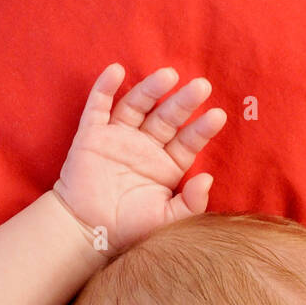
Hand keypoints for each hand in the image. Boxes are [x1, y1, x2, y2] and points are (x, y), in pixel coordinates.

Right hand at [54, 64, 226, 252]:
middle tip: (201, 86)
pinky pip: (98, 107)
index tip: (218, 115)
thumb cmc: (130, 229)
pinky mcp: (92, 135)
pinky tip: (116, 71)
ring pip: (137, 106)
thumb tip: (208, 178)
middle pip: (167, 117)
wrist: (87, 233)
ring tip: (168, 75)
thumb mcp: (167, 220)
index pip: (188, 141)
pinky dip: (105, 88)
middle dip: (183, 102)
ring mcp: (118, 138)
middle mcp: (145, 146)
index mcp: (167, 165)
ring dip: (151, 89)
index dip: (202, 129)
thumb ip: (191, 203)